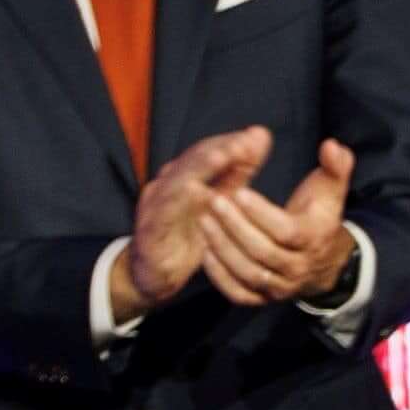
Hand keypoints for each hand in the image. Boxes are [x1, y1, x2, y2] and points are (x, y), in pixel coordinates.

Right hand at [117, 125, 272, 318]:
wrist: (155, 272)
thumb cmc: (188, 233)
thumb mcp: (218, 201)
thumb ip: (237, 172)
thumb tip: (259, 137)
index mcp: (184, 177)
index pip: (207, 152)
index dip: (231, 143)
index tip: (258, 137)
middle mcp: (167, 186)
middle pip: (192, 161)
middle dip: (218, 150)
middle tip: (244, 142)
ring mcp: (156, 206)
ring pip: (177, 181)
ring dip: (199, 168)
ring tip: (222, 157)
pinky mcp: (150, 229)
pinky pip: (164, 213)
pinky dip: (179, 201)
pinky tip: (197, 192)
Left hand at [200, 137, 358, 309]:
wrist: (324, 263)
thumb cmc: (319, 218)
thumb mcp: (330, 191)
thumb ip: (335, 167)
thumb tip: (332, 145)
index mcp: (314, 239)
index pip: (286, 231)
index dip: (261, 213)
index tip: (239, 192)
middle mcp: (298, 267)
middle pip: (263, 251)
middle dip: (235, 226)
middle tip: (212, 201)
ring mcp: (280, 286)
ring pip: (248, 272)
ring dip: (222, 247)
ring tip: (202, 219)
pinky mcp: (263, 299)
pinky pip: (239, 293)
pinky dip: (220, 275)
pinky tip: (203, 251)